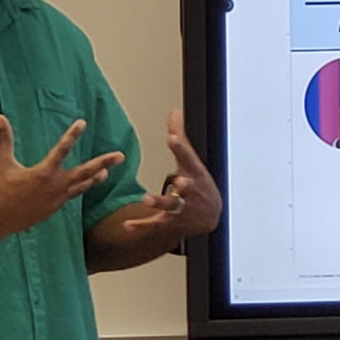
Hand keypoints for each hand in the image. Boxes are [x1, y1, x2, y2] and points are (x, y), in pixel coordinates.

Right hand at [0, 115, 123, 242]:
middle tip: (121, 156)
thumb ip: (4, 139)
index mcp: (43, 173)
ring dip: (95, 178)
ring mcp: (57, 199)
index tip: (82, 122)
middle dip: (104, 163)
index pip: (61, 150)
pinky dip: (80, 188)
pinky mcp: (54, 208)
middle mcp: (55, 186)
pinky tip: (86, 184)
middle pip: (85, 172)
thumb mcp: (3, 162)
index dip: (72, 135)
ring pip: (82, 186)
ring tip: (107, 172)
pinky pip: (72, 195)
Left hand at [124, 109, 222, 239]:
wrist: (212, 216)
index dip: (181, 149)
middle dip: (185, 186)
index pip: (189, 159)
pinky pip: (156, 224)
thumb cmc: (200, 183)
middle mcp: (190, 191)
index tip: (172, 138)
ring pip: (171, 206)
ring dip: (160, 202)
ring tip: (146, 199)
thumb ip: (180, 138)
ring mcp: (182, 208)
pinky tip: (127, 226)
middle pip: (188, 187)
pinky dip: (142, 226)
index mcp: (195, 174)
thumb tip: (174, 112)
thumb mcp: (192, 162)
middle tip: (180, 182)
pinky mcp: (171, 222)